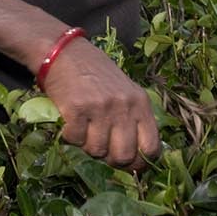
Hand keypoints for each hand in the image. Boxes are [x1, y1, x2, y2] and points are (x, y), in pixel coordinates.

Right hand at [39, 38, 161, 167]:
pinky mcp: (77, 109)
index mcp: (140, 103)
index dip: (140, 163)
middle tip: (102, 149)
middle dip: (111, 160)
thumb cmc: (96, 73)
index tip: (129, 164)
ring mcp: (100, 108)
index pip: (151, 147)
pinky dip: (70, 136)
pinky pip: (75, 140)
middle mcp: (124, 106)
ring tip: (84, 129)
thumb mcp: (125, 91)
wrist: (65, 52)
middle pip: (124, 156)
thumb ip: (133, 117)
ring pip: (97, 151)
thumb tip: (136, 155)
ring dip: (87, 146)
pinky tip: (70, 122)